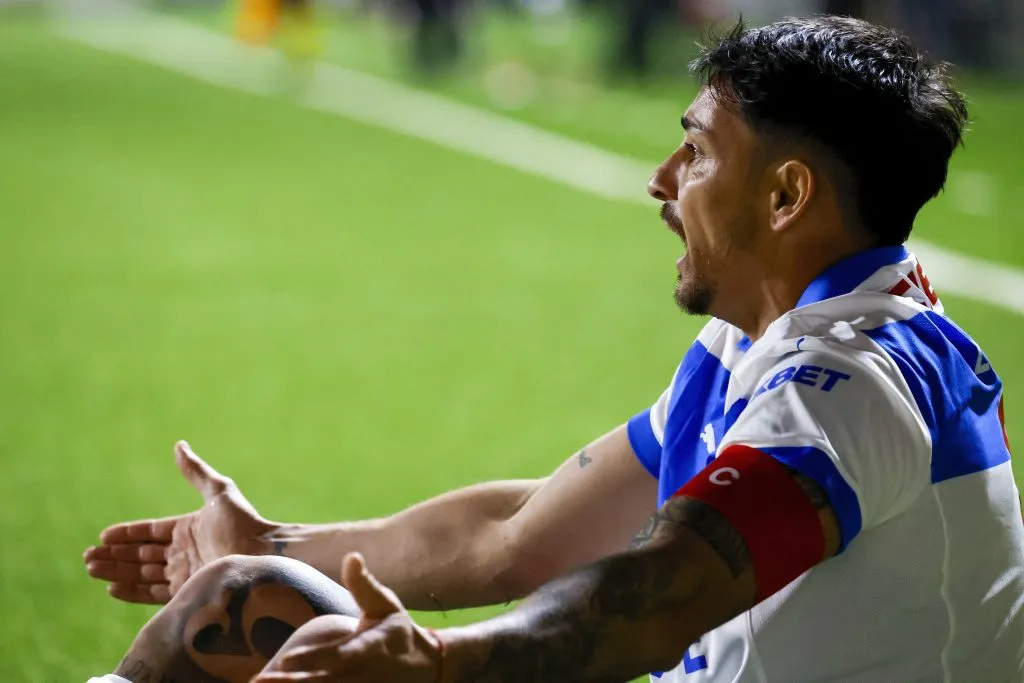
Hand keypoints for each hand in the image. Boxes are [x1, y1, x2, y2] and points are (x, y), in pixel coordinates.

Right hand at [84, 441, 277, 603]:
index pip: (150, 532)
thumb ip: (195, 472)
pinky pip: (153, 593)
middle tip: (87, 555)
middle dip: (114, 555)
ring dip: (116, 570)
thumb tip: (179, 445)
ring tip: (91, 568)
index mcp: (188, 529)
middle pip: (141, 554)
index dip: (127, 534)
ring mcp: (185, 572)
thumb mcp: (218, 491)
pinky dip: (132, 590)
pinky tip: (111, 587)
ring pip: (142, 573)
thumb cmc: (244, 522)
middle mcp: (184, 552)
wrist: (264, 553)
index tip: (104, 535)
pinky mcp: (188, 591)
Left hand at [251, 553, 442, 682]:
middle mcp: (367, 674)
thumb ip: (364, 585)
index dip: (314, 659)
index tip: (285, 660)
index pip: (341, 654)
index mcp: (374, 646)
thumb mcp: (386, 604)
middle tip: (259, 682)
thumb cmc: (397, 631)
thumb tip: (351, 556)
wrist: (427, 669)